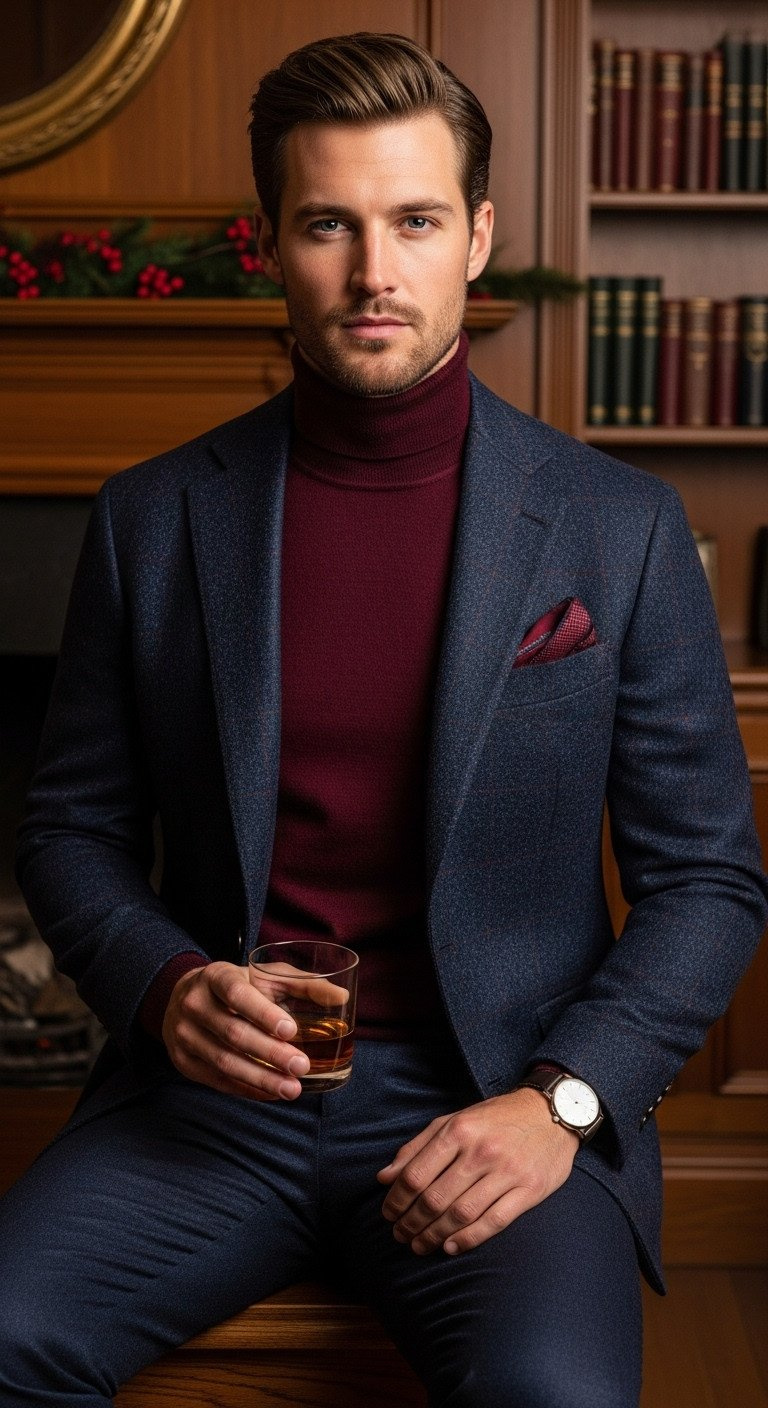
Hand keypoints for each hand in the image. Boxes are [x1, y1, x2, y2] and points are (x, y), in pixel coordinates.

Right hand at [162, 960, 310, 1100]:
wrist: (186, 998)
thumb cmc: (239, 985)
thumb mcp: (267, 976)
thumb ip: (305, 984)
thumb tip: (342, 997)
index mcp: (216, 976)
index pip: (237, 994)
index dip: (263, 1013)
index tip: (291, 1030)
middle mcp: (194, 1004)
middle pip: (233, 1033)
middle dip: (270, 1053)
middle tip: (302, 1066)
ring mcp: (184, 1034)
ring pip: (224, 1062)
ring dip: (261, 1079)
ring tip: (292, 1088)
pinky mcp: (184, 1061)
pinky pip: (218, 1080)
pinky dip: (247, 1089)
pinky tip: (272, 1093)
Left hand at [377, 1087, 578, 1255]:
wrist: (551, 1113)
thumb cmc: (496, 1119)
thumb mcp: (454, 1121)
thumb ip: (417, 1147)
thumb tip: (384, 1177)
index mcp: (458, 1131)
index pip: (416, 1174)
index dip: (396, 1200)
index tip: (388, 1214)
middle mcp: (481, 1151)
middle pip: (435, 1198)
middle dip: (412, 1223)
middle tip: (400, 1236)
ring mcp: (507, 1172)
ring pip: (462, 1214)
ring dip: (435, 1236)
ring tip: (420, 1245)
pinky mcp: (529, 1190)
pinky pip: (494, 1222)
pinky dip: (469, 1239)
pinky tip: (451, 1247)